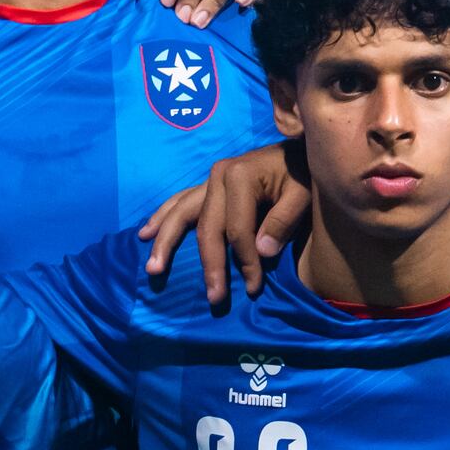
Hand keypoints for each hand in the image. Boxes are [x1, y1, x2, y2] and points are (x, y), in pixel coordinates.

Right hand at [138, 149, 308, 310]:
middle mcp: (218, 176)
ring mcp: (209, 180)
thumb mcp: (302, 194)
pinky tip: (147, 233)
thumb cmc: (301, 174)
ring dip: (165, 242)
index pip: (238, 230)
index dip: (246, 261)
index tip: (254, 287)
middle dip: (210, 265)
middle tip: (213, 298)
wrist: (296, 151)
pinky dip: (163, 217)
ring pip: (181, 214)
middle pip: (207, 228)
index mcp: (240, 177)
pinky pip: (179, 203)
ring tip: (153, 268)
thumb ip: (283, 221)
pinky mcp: (206, 185)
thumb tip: (262, 253)